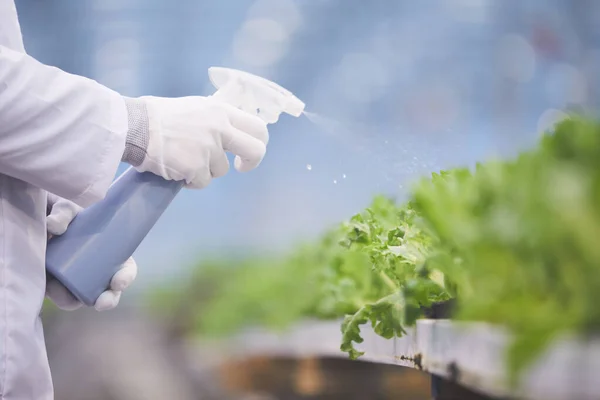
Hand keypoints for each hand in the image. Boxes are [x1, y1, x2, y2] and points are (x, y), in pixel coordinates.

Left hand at [45, 194, 137, 310]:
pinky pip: (63, 297)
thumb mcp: (67, 210)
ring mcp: (77, 281)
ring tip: (63, 293)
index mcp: (111, 255)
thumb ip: (62, 213)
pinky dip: (60, 297)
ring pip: (83, 298)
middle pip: (109, 292)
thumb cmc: (64, 216)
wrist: (40, 221)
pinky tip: (53, 291)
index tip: (118, 282)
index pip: (125, 270)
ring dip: (76, 300)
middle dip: (108, 300)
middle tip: (101, 303)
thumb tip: (55, 227)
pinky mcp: (58, 285)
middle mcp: (97, 272)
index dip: (126, 278)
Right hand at [136, 95, 268, 188]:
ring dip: (204, 170)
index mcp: (220, 111)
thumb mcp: (195, 108)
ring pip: (220, 171)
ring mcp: (209, 148)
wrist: (134, 126)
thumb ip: (215, 119)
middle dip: (251, 163)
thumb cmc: (158, 116)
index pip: (257, 126)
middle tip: (239, 168)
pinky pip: (201, 182)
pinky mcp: (196, 167)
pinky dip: (190, 181)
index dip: (259, 142)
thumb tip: (231, 133)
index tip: (246, 151)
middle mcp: (219, 128)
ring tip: (182, 159)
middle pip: (255, 151)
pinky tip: (175, 169)